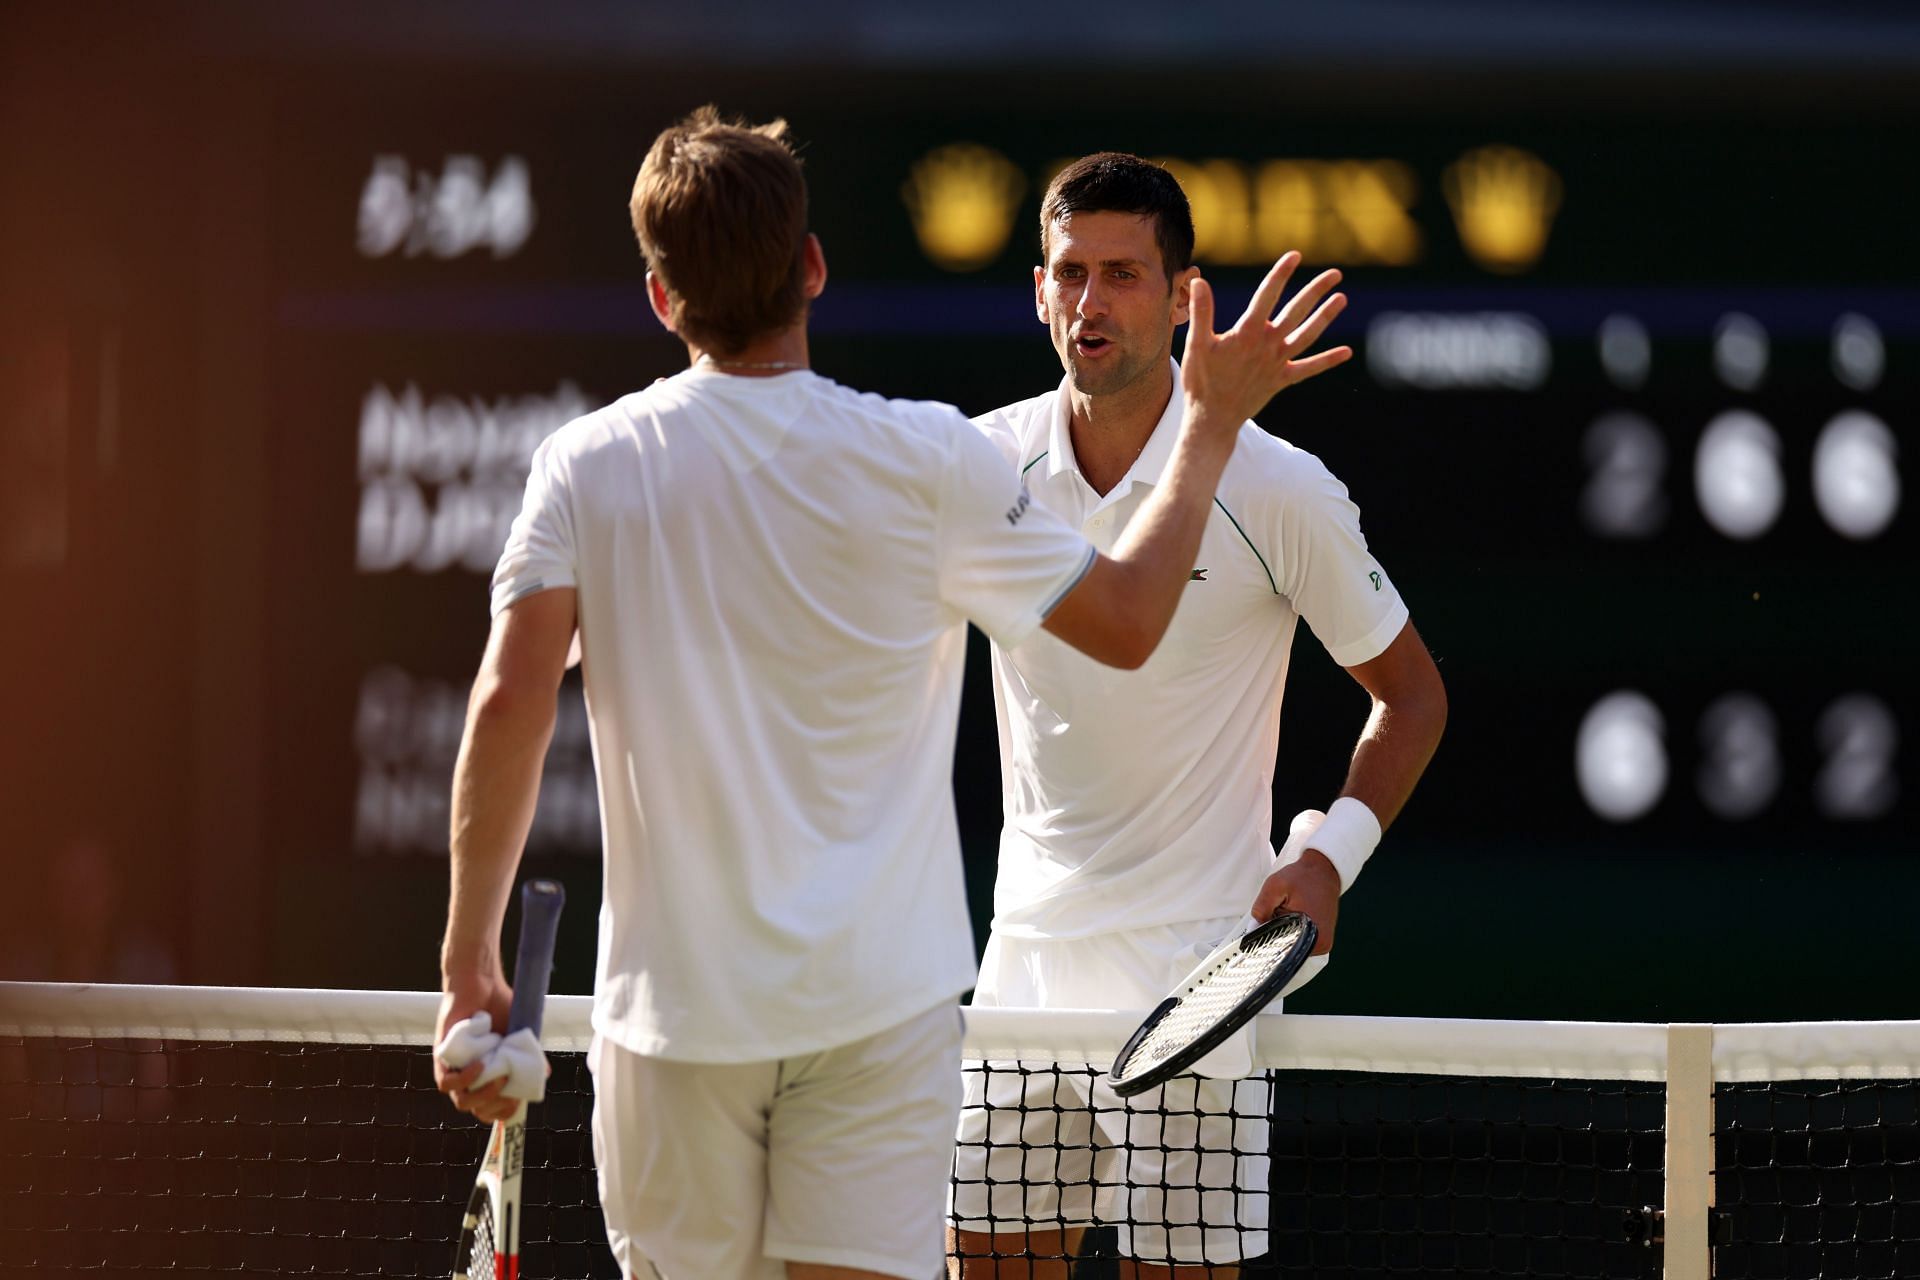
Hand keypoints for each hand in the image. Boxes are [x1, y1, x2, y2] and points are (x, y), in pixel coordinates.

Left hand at [434, 968, 520, 1123]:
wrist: (481, 983)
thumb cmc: (500, 1006)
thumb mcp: (521, 1034)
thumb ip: (530, 1055)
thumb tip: (543, 1075)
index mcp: (489, 1073)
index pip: (491, 1107)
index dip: (503, 1113)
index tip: (517, 1104)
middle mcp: (471, 1074)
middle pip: (476, 1109)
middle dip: (495, 1108)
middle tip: (510, 1094)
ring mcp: (456, 1067)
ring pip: (461, 1101)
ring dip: (482, 1096)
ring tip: (499, 1079)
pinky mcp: (442, 1058)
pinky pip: (446, 1083)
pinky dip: (464, 1080)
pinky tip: (480, 1066)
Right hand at [1180, 252, 1350, 428]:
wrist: (1213, 419)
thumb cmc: (1202, 381)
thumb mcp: (1196, 344)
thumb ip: (1201, 312)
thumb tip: (1199, 281)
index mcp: (1247, 333)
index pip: (1267, 295)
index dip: (1281, 274)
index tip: (1294, 256)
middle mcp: (1268, 345)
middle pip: (1296, 311)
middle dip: (1316, 291)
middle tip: (1335, 274)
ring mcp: (1278, 363)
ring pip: (1307, 335)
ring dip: (1325, 317)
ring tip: (1342, 299)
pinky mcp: (1282, 380)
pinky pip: (1308, 369)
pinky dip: (1327, 361)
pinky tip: (1347, 352)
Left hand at [1250, 849, 1339, 955]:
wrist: (1323, 870)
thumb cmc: (1303, 877)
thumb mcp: (1275, 886)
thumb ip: (1261, 908)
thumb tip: (1253, 928)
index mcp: (1311, 936)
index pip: (1280, 949)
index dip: (1267, 938)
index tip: (1264, 925)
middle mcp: (1320, 945)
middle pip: (1286, 948)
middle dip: (1275, 933)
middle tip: (1278, 912)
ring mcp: (1322, 943)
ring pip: (1291, 944)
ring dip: (1284, 931)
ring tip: (1287, 911)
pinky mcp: (1321, 938)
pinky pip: (1299, 939)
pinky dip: (1292, 929)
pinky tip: (1293, 915)